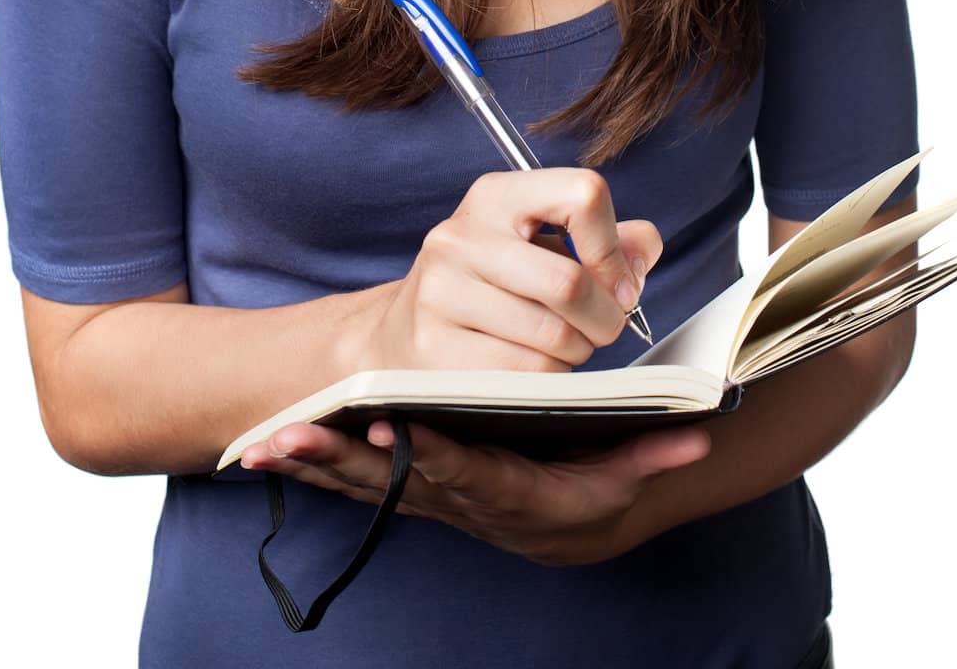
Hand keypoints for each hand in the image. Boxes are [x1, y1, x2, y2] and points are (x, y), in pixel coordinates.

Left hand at [240, 414, 711, 565]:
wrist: (571, 526)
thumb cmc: (596, 488)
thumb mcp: (627, 473)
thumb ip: (652, 451)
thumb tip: (694, 434)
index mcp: (511, 491)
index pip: (468, 472)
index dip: (431, 454)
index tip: (395, 429)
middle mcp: (461, 502)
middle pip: (396, 482)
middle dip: (341, 460)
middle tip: (291, 437)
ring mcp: (431, 500)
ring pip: (365, 486)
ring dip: (314, 465)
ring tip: (262, 445)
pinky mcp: (411, 491)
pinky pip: (354, 484)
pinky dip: (313, 469)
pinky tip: (267, 452)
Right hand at [359, 168, 661, 375]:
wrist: (403, 332)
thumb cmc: (493, 286)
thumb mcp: (542, 244)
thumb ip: (608, 241)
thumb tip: (643, 252)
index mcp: (497, 195)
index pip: (582, 194)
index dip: (614, 248)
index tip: (618, 281)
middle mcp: (461, 235)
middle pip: (570, 282)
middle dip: (606, 318)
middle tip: (604, 327)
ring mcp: (440, 292)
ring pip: (553, 336)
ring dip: (577, 351)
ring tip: (562, 344)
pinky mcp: (433, 348)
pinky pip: (527, 375)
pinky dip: (548, 380)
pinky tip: (532, 366)